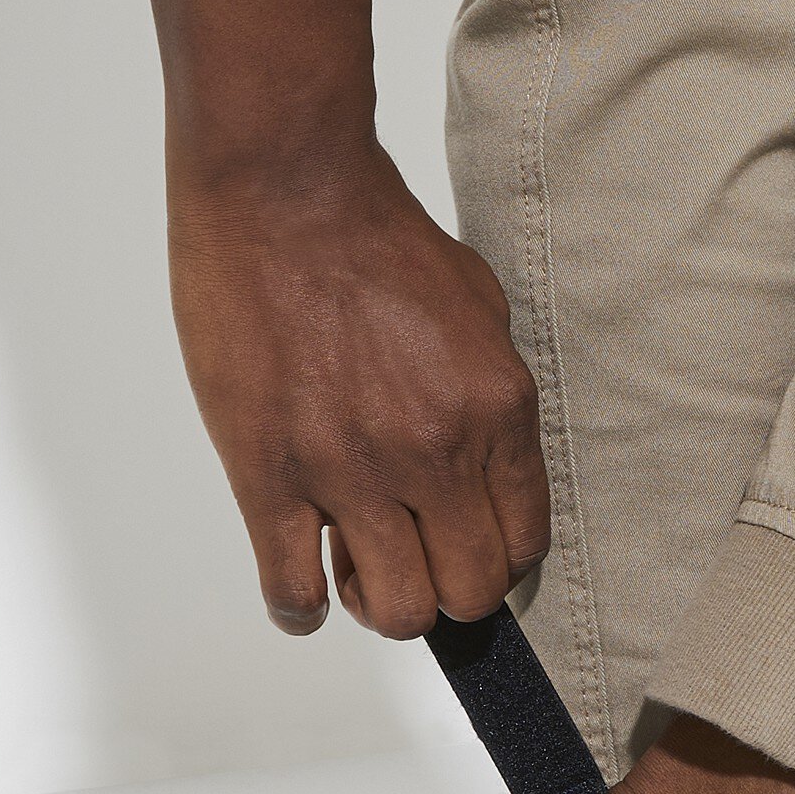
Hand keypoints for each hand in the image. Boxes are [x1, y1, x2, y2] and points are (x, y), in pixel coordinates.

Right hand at [166, 148, 548, 636]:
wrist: (284, 183)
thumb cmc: (376, 237)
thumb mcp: (480, 313)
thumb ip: (491, 401)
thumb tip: (488, 471)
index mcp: (495, 415)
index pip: (523, 547)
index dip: (494, 563)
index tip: (465, 552)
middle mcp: (436, 453)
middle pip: (468, 595)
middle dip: (447, 593)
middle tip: (414, 565)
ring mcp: (353, 470)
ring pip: (397, 609)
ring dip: (380, 606)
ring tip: (358, 573)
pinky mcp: (271, 473)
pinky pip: (293, 586)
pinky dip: (298, 607)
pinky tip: (300, 591)